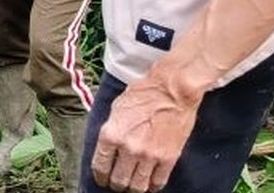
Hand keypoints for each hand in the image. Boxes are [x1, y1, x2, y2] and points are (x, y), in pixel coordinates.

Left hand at [91, 76, 200, 192]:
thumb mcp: (116, 109)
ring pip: (137, 187)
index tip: (102, 179)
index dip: (100, 177)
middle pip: (118, 181)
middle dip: (115, 185)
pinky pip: (158, 183)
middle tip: (117, 183)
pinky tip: (149, 183)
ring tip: (132, 184)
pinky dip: (152, 186)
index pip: (100, 167)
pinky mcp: (169, 159)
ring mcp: (149, 155)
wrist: (173, 90)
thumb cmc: (143, 94)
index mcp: (111, 134)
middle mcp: (128, 148)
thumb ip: (111, 131)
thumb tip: (107, 148)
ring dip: (133, 188)